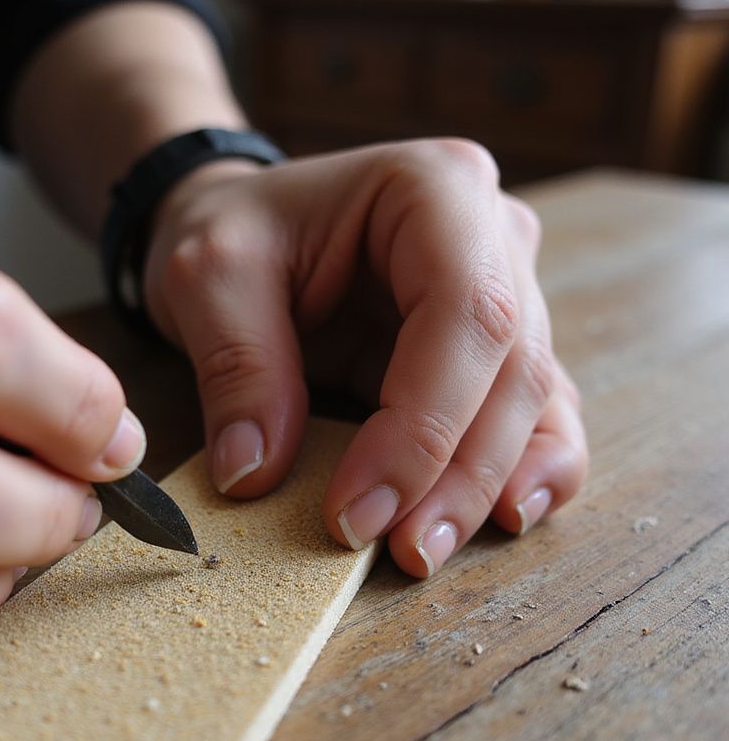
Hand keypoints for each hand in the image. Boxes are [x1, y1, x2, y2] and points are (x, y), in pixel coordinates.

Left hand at [144, 139, 587, 575]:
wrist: (246, 229)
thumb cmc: (231, 232)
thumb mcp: (208, 277)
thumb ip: (238, 369)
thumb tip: (256, 476)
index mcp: (434, 190)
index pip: (465, 313)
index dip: (422, 425)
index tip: (355, 509)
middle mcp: (493, 234)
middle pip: (512, 367)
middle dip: (458, 473)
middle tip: (403, 550)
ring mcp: (505, 292)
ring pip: (533, 402)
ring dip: (489, 485)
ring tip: (433, 549)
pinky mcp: (489, 352)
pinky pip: (533, 414)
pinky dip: (520, 470)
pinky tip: (504, 517)